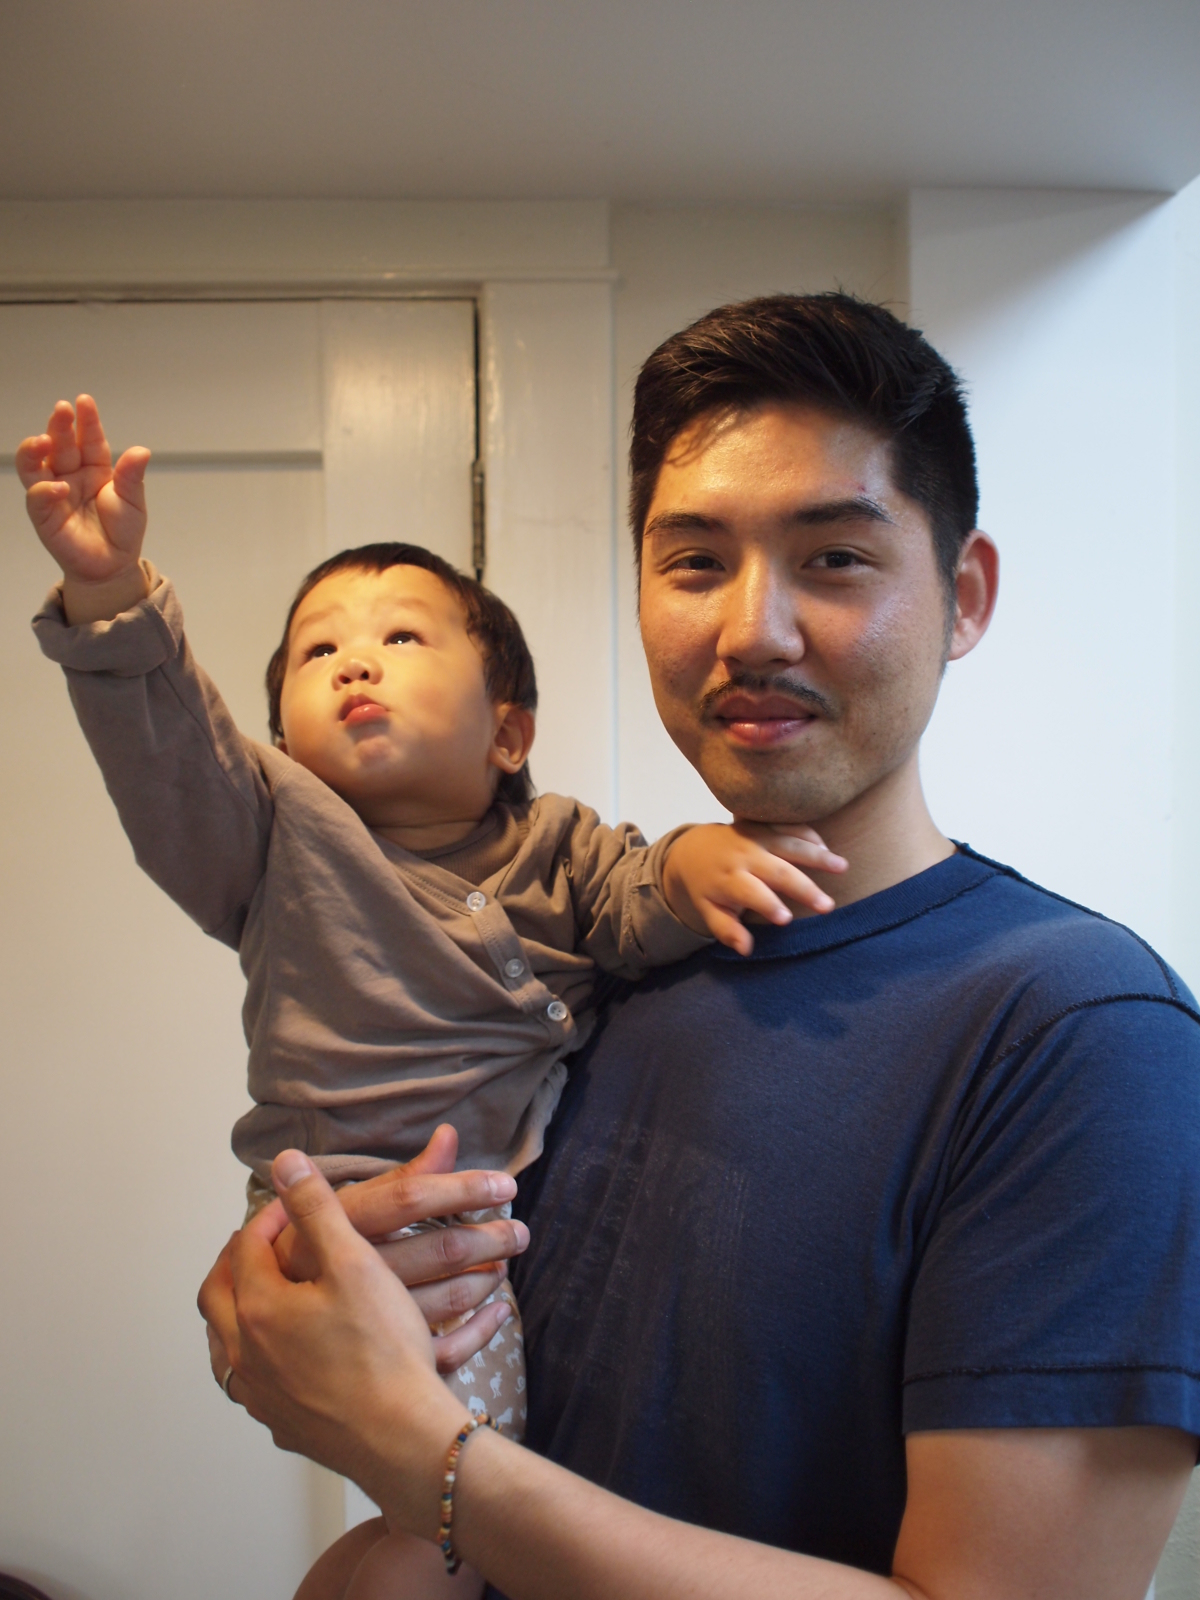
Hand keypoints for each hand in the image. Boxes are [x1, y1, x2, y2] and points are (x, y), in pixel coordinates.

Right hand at [15, 394, 150, 623]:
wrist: (114, 566)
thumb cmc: (122, 531)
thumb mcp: (133, 501)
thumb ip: (132, 476)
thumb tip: (141, 451)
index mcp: (95, 468)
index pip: (89, 439)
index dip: (87, 421)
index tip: (85, 401)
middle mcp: (71, 475)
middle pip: (61, 445)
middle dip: (60, 426)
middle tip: (62, 410)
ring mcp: (55, 493)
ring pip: (35, 464)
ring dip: (35, 450)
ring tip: (44, 439)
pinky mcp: (44, 515)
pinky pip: (38, 497)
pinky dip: (46, 490)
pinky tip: (60, 487)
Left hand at [199, 1149, 467, 1533]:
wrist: (403, 1439)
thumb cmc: (382, 1349)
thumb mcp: (354, 1263)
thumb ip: (316, 1208)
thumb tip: (284, 1162)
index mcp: (256, 1308)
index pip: (246, 1245)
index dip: (271, 1215)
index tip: (296, 1201)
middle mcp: (244, 1354)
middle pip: (218, 1295)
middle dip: (239, 1260)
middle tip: (267, 1241)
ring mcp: (259, 1396)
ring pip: (227, 1344)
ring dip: (241, 1311)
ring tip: (268, 1294)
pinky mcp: (281, 1425)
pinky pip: (253, 1383)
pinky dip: (260, 1355)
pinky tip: (288, 1352)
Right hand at [249, 1126, 525, 1372]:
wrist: (269, 1340)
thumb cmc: (313, 1266)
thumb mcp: (348, 1215)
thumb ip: (403, 1178)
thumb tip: (449, 1135)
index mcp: (339, 1231)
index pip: (410, 1198)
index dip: (462, 1187)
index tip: (507, 1184)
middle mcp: (352, 1277)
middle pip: (438, 1251)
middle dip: (488, 1238)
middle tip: (520, 1232)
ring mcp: (367, 1327)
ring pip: (445, 1301)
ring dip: (483, 1280)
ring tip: (503, 1265)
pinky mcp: (381, 1366)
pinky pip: (444, 1352)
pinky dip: (479, 1332)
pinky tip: (499, 1313)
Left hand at [662, 821, 846, 955]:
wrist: (694, 848)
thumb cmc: (707, 887)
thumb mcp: (709, 910)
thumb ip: (726, 930)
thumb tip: (746, 950)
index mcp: (729, 879)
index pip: (750, 893)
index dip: (768, 905)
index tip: (786, 920)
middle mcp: (744, 856)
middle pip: (777, 871)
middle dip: (803, 888)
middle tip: (827, 906)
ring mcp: (756, 837)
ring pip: (789, 844)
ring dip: (817, 855)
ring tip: (843, 866)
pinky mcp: (765, 825)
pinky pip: (789, 826)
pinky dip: (809, 835)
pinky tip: (827, 848)